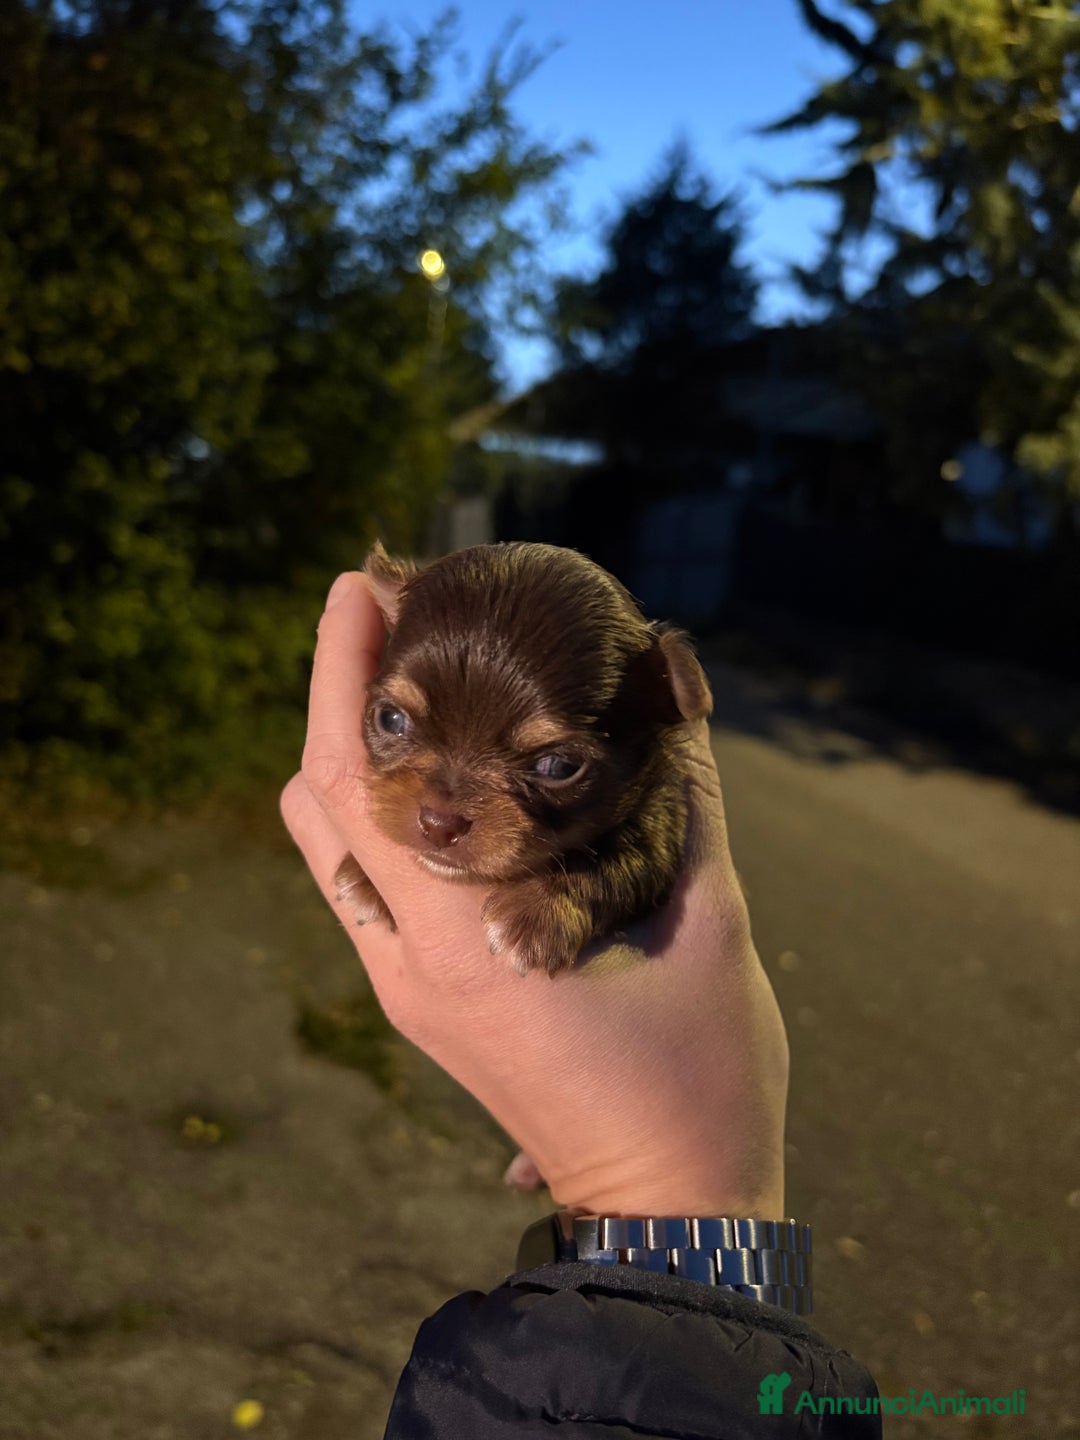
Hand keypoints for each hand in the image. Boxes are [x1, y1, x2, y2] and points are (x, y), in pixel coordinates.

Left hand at [280, 572, 789, 1217]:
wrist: (667, 1211)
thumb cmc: (698, 1079)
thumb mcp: (706, 924)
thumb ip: (687, 799)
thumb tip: (679, 692)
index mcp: (465, 943)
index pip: (360, 782)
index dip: (346, 675)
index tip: (360, 582)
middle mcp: (407, 965)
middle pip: (318, 803)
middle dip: (335, 695)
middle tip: (385, 609)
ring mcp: (403, 990)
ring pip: (329, 847)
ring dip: (349, 755)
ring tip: (402, 677)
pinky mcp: (420, 1003)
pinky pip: (365, 886)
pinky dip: (378, 813)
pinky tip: (434, 771)